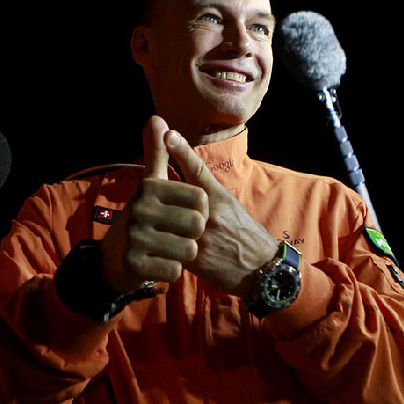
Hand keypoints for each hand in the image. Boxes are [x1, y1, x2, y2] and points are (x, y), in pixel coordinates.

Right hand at [99, 116, 207, 291]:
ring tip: (166, 250)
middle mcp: (139, 208)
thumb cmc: (141, 218)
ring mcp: (135, 236)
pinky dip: (171, 270)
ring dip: (183, 254)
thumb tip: (156, 118)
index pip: (201, 199)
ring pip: (189, 250)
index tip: (181, 215)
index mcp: (149, 187)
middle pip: (197, 224)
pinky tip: (157, 264)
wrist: (113, 260)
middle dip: (192, 235)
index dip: (199, 212)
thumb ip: (157, 154)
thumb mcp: (149, 185)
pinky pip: (176, 270)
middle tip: (174, 235)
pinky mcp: (135, 264)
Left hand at [159, 122, 277, 296]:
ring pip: (170, 223)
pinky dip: (161, 243)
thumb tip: (184, 155)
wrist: (260, 269)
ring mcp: (202, 238)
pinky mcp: (196, 261)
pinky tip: (152, 241)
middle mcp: (211, 215)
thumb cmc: (242, 231)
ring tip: (143, 218)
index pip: (199, 170)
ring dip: (157, 220)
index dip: (182, 151)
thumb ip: (205, 183)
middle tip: (144, 188)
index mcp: (219, 199)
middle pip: (178, 194)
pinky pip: (171, 248)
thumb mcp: (228, 203)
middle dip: (159, 192)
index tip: (168, 134)